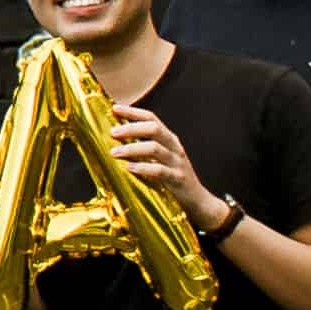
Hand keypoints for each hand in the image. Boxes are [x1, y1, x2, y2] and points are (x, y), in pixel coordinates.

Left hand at [105, 104, 217, 231]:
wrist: (197, 200)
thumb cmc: (172, 177)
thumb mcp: (160, 158)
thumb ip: (143, 148)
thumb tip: (115, 140)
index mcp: (169, 139)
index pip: (152, 118)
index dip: (133, 112)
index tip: (114, 108)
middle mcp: (174, 147)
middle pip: (154, 129)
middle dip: (131, 128)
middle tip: (112, 133)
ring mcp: (177, 162)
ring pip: (155, 148)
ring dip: (132, 149)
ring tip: (114, 152)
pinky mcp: (177, 179)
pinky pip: (160, 171)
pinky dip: (143, 168)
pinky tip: (129, 168)